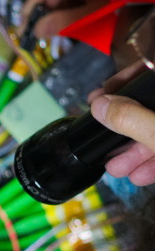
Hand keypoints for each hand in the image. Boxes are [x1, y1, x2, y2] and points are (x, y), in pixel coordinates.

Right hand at [23, 0, 124, 40]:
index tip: (22, 19)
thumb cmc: (129, 5)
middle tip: (34, 28)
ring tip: (50, 28)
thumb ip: (65, 22)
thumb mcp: (97, 15)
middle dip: (45, 5)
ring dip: (55, 8)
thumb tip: (35, 30)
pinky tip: (63, 20)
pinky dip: (66, 5)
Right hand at [93, 67, 154, 182]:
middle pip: (147, 108)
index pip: (147, 76)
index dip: (124, 82)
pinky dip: (153, 162)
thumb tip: (100, 105)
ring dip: (135, 153)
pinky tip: (140, 175)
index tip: (102, 94)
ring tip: (118, 167)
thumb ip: (129, 119)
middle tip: (104, 141)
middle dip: (124, 130)